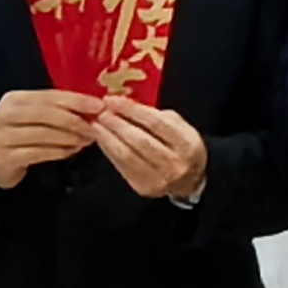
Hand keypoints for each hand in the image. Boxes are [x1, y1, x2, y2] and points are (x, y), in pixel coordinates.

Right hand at [0, 88, 102, 189]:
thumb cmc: (24, 135)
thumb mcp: (37, 117)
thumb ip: (59, 109)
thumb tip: (95, 107)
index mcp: (13, 99)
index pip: (49, 96)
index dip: (76, 100)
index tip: (99, 106)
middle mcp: (1, 115)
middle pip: (45, 114)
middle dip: (74, 120)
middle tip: (95, 127)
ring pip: (42, 134)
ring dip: (69, 137)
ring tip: (86, 140)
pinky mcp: (2, 158)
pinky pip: (36, 153)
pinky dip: (58, 152)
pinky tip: (71, 151)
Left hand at [87, 98, 209, 202]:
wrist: (190, 181)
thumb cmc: (182, 148)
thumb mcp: (180, 127)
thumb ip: (157, 116)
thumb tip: (126, 105)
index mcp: (187, 144)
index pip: (156, 123)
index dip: (132, 110)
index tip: (114, 100)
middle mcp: (174, 163)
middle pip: (140, 141)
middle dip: (117, 124)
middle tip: (102, 112)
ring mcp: (158, 178)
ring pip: (128, 155)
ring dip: (109, 138)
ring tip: (97, 124)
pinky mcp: (143, 187)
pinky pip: (122, 166)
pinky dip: (109, 151)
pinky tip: (102, 139)